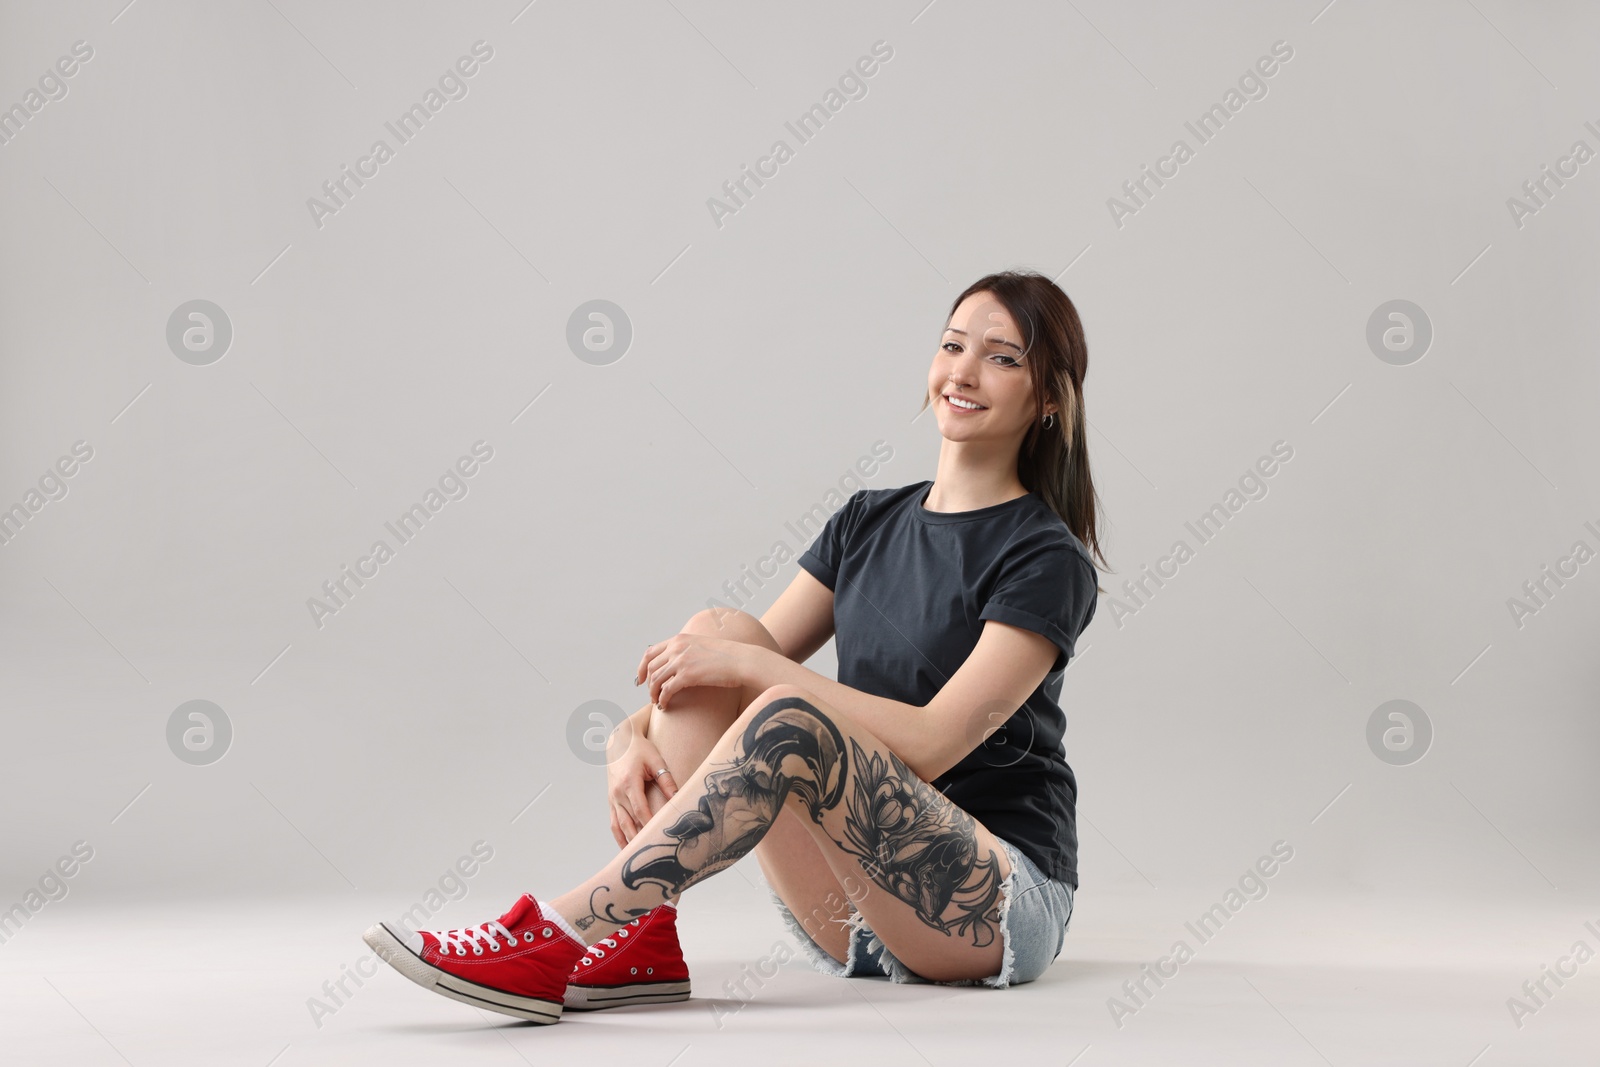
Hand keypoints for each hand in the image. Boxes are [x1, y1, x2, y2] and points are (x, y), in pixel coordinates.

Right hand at [604, 717, 677, 846]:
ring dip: (628, 842)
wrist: (620, 741)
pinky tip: (627, 848)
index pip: (640, 809)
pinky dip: (619, 836)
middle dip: (640, 839)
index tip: (660, 836)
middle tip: (653, 854)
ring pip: (619, 826)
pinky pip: (613, 823)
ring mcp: (612, 798)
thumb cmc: (640, 750)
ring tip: (639, 858)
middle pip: (629, 822)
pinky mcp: (611, 801)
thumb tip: (677, 799)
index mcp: (629, 783)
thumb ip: (667, 781)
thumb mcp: (656, 761)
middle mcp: (617, 793)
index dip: (650, 824)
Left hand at [635, 633, 749, 710]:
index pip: (650, 652)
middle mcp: (677, 648)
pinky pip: (666, 690)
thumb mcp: (702, 646)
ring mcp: (681, 660)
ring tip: (658, 702)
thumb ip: (688, 651)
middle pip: (650, 667)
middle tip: (651, 695)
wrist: (742, 660)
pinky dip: (662, 699)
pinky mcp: (687, 675)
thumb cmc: (727, 657)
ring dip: (653, 693)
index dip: (641, 667)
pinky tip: (665, 705)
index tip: (641, 679)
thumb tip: (677, 665)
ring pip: (655, 680)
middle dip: (647, 683)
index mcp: (679, 639)